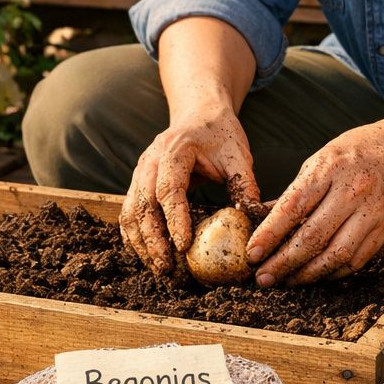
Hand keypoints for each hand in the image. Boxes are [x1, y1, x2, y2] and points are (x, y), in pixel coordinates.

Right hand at [121, 105, 261, 272]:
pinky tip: (146, 254)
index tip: (183, 246)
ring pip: (131, 211)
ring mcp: (140, 172)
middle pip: (144, 204)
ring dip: (141, 242)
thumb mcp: (238, 155)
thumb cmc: (221, 134)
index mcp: (175, 151)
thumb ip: (245, 185)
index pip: (170, 189)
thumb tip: (255, 218)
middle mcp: (150, 161)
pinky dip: (134, 235)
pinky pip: (129, 211)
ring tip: (158, 268)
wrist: (200, 114)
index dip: (175, 219)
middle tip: (167, 267)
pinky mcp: (138, 182)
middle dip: (153, 240)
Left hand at [246, 119, 383, 286]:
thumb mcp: (319, 161)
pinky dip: (333, 272)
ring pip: (336, 255)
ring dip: (308, 274)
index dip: (269, 235)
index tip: (252, 253)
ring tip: (287, 281)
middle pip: (313, 237)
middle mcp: (353, 192)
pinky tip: (316, 274)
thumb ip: (294, 193)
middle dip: (283, 263)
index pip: (293, 208)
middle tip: (263, 277)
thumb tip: (264, 222)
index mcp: (329, 170)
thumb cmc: (354, 153)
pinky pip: (356, 260)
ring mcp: (372, 212)